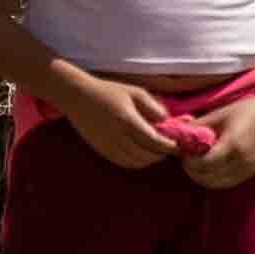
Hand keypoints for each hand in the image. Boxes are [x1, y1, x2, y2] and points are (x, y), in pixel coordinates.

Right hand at [54, 65, 196, 173]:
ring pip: (136, 162)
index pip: (154, 141)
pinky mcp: (101, 150)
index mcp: (127, 120)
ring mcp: (108, 145)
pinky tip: (141, 154)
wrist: (77, 96)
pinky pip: (124, 162)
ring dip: (149, 159)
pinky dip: (136, 162)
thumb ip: (154, 107)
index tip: (177, 144)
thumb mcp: (135, 92)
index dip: (169, 146)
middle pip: (147, 155)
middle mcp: (117, 135)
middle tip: (169, 148)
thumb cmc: (109, 91)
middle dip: (161, 154)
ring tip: (156, 151)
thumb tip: (169, 123)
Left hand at [183, 90, 254, 191]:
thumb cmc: (244, 110)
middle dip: (191, 169)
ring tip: (195, 162)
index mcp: (233, 146)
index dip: (188, 160)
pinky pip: (226, 183)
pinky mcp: (250, 173)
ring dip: (201, 176)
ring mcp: (247, 170)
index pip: (202, 163)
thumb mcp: (216, 115)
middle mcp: (241, 162)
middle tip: (185, 157)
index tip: (181, 151)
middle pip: (207, 177)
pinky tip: (208, 166)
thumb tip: (176, 135)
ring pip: (216, 184)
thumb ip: (196, 127)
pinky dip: (213, 178)